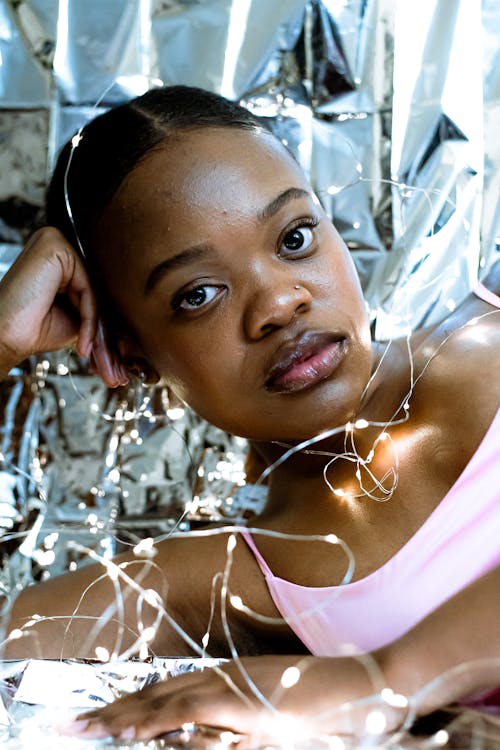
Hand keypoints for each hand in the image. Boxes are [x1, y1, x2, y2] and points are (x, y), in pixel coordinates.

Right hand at [0, 227, 127, 386]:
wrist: (3, 337)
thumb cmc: (33, 329)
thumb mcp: (77, 321)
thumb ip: (100, 314)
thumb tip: (130, 332)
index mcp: (62, 259)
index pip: (96, 290)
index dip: (105, 326)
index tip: (114, 361)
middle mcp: (59, 245)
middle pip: (98, 290)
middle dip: (106, 333)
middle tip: (113, 368)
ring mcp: (56, 241)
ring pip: (95, 291)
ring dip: (99, 330)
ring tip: (97, 359)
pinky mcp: (55, 246)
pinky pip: (88, 288)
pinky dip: (89, 318)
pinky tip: (84, 343)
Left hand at [58, 655, 407, 744]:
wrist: (360, 685)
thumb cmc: (324, 704)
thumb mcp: (273, 724)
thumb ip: (239, 730)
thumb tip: (202, 740)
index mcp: (227, 683)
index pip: (167, 695)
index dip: (130, 707)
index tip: (98, 720)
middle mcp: (221, 680)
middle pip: (155, 695)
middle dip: (110, 712)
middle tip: (68, 724)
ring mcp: (231, 687)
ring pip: (162, 699)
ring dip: (119, 715)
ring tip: (81, 727)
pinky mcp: (241, 699)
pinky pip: (188, 709)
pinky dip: (154, 718)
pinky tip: (126, 728)